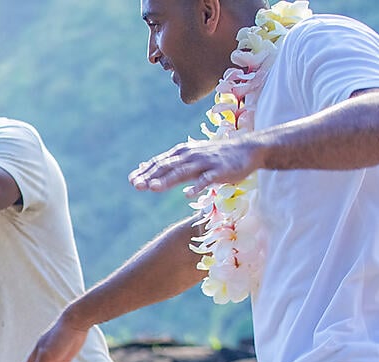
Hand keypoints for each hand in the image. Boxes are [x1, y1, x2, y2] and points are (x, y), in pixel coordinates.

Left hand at [130, 136, 268, 192]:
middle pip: (168, 167)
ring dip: (167, 180)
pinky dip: (197, 186)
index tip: (131, 181)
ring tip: (153, 187)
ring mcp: (205, 163)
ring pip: (183, 172)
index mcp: (183, 152)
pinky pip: (206, 180)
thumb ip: (170, 164)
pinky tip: (188, 194)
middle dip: (151, 176)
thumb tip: (145, 168)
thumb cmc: (215, 156)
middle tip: (136, 185)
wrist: (246, 150)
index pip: (161, 162)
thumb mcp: (191, 157)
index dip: (146, 172)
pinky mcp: (219, 171)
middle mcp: (191, 155)